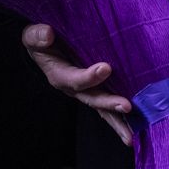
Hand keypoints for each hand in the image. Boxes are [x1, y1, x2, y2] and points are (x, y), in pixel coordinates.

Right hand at [21, 23, 133, 145]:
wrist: (44, 45)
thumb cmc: (40, 40)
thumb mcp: (33, 36)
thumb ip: (37, 35)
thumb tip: (47, 34)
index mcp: (58, 74)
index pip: (73, 79)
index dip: (88, 77)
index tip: (106, 68)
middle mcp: (72, 87)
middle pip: (91, 98)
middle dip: (108, 103)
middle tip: (126, 106)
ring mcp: (85, 91)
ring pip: (102, 108)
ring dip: (117, 120)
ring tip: (131, 134)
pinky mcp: (95, 89)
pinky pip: (108, 105)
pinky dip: (120, 117)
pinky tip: (135, 127)